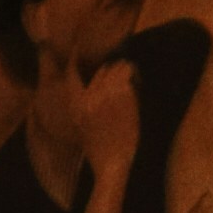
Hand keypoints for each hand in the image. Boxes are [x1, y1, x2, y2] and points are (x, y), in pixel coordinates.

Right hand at [75, 51, 142, 184]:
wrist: (113, 165)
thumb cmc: (102, 152)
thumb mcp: (84, 130)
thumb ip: (85, 107)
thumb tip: (94, 87)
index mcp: (76, 106)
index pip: (73, 75)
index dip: (76, 60)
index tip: (79, 48)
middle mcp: (88, 97)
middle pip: (102, 70)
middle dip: (115, 73)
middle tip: (127, 84)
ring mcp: (104, 93)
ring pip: (118, 67)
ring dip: (128, 73)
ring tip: (135, 88)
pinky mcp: (121, 92)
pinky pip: (130, 71)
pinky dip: (137, 76)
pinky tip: (139, 89)